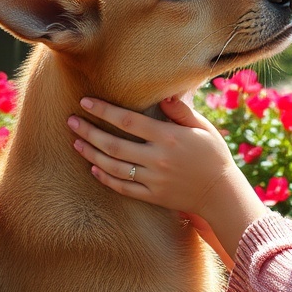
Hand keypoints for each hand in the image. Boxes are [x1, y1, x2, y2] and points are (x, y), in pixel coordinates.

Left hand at [67, 95, 237, 216]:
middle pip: (113, 144)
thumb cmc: (214, 155)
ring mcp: (152, 180)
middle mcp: (157, 159)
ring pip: (113, 166)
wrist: (221, 192)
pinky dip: (105, 178)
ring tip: (75, 143)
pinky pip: (122, 187)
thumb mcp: (203, 127)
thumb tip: (163, 96)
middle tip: (71, 121)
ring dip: (91, 153)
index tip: (86, 102)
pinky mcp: (152, 196)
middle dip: (88, 132)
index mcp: (168, 137)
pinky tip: (93, 167)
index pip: (128, 121)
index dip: (104, 110)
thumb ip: (181, 111)